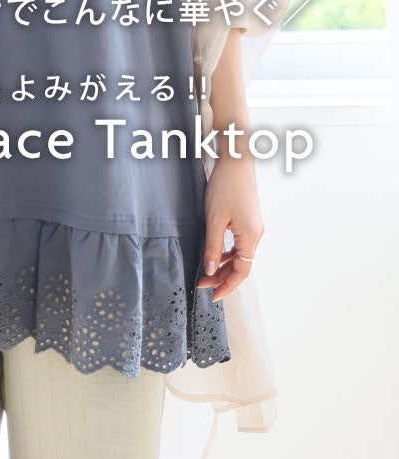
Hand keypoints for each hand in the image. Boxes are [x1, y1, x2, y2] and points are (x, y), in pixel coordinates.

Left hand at [197, 155, 264, 302]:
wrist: (236, 162)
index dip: (227, 286)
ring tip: (206, 273)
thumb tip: (210, 271)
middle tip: (203, 285)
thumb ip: (212, 247)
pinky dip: (229, 253)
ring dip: (225, 266)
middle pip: (242, 265)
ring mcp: (255, 227)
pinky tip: (216, 255)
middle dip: (223, 277)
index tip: (213, 296)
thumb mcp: (214, 220)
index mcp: (251, 237)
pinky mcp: (250, 221)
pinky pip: (240, 244)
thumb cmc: (225, 188)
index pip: (242, 272)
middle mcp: (257, 235)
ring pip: (241, 255)